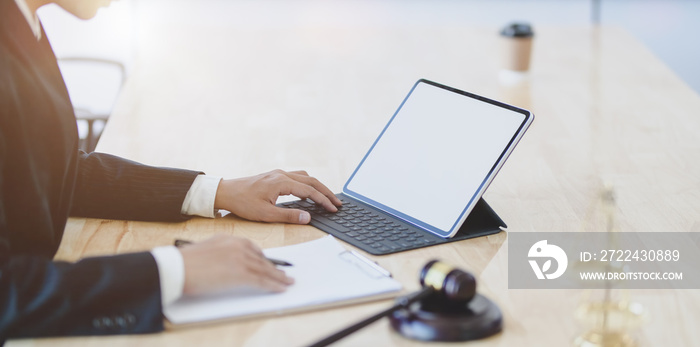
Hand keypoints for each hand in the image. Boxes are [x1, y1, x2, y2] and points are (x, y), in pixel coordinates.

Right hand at [178, 235, 293, 295]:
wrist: (178, 267)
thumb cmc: (186, 261)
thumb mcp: (207, 249)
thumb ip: (222, 252)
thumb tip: (230, 264)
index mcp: (230, 239)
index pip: (252, 248)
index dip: (263, 258)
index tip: (269, 264)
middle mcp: (238, 246)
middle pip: (261, 259)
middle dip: (274, 268)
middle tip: (284, 274)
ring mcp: (240, 259)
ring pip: (265, 270)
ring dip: (278, 277)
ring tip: (287, 282)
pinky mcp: (240, 274)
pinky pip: (261, 280)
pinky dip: (273, 285)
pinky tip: (280, 288)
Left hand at [214, 169, 341, 223]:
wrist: (225, 192)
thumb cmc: (243, 203)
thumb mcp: (266, 214)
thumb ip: (289, 215)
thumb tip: (308, 217)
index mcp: (281, 182)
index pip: (310, 190)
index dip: (324, 200)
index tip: (333, 208)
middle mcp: (282, 174)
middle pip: (311, 181)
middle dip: (326, 192)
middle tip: (337, 203)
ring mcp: (278, 173)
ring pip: (305, 177)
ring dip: (318, 186)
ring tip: (327, 197)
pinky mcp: (274, 176)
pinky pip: (297, 176)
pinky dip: (308, 183)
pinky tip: (309, 191)